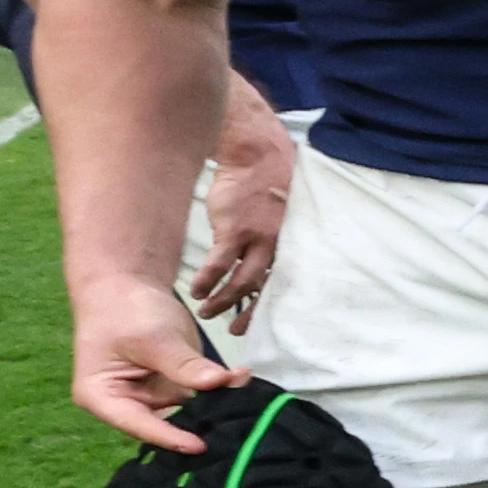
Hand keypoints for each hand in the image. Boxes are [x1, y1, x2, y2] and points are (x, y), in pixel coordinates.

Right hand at [70, 279, 241, 454]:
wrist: (127, 284)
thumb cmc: (125, 309)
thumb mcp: (153, 337)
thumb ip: (184, 364)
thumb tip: (220, 383)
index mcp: (100, 398)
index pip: (138, 425)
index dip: (170, 438)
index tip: (201, 446)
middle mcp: (124, 405)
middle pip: (163, 424)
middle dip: (198, 426)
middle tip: (235, 429)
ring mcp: (151, 398)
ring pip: (186, 413)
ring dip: (215, 410)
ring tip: (246, 408)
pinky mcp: (173, 388)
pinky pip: (199, 398)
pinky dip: (219, 394)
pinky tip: (243, 388)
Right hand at [182, 117, 292, 326]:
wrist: (258, 157)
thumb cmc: (268, 187)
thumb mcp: (282, 217)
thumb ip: (274, 243)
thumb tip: (260, 264)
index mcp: (291, 245)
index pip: (284, 285)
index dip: (269, 307)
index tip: (257, 324)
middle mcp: (278, 246)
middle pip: (263, 289)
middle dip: (248, 313)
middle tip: (234, 330)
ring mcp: (256, 239)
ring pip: (240, 282)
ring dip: (222, 301)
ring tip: (206, 312)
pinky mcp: (234, 229)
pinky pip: (219, 265)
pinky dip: (206, 281)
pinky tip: (195, 290)